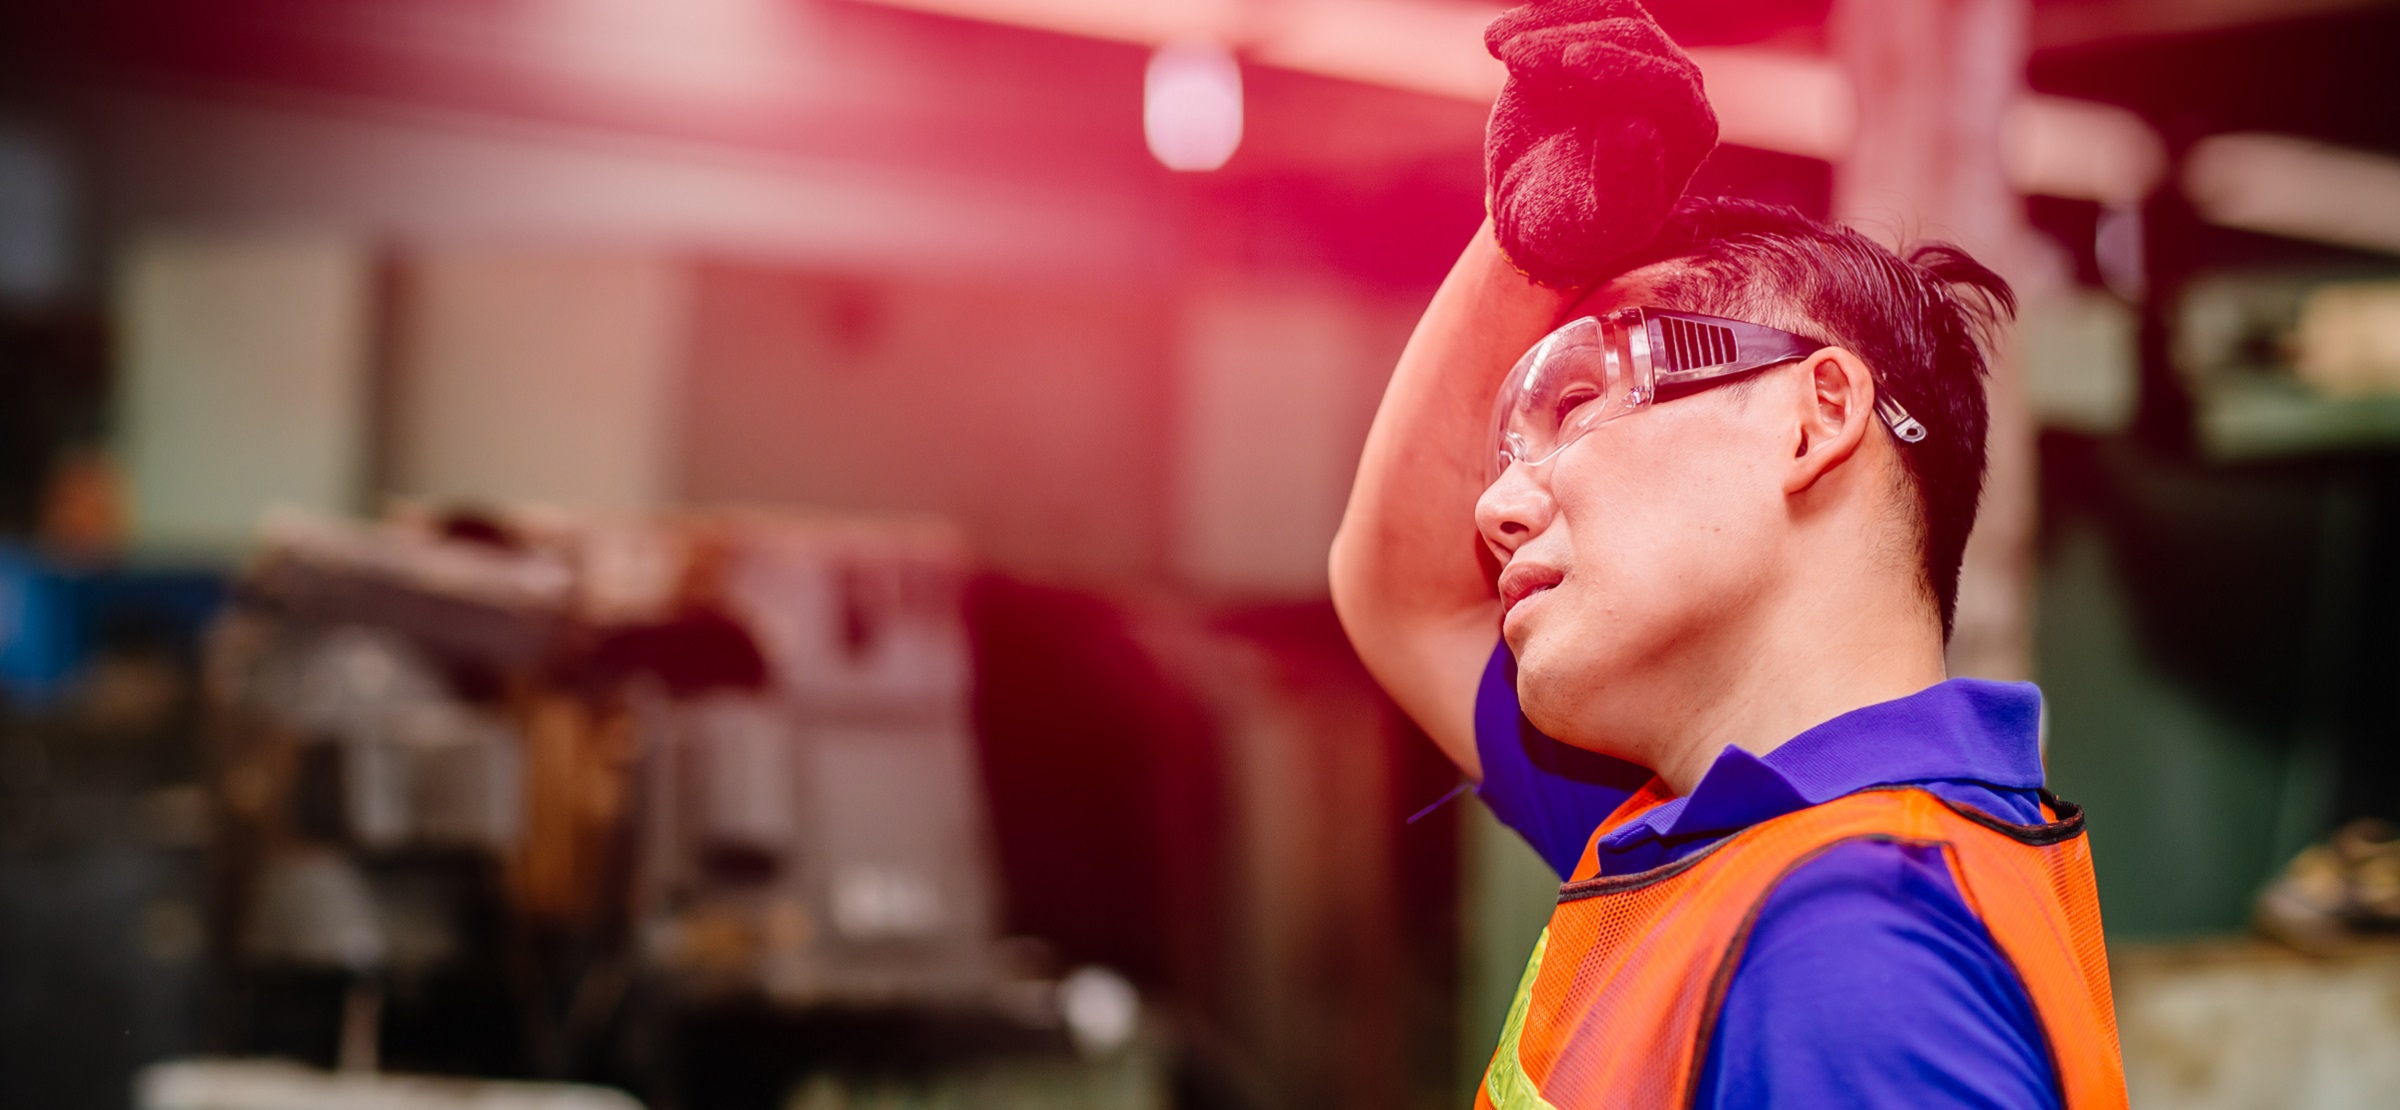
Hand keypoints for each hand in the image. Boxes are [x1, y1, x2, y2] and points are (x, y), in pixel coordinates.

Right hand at [1484, 0, 1718, 287]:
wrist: (1533, 209)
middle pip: (1632, 38)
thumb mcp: (1599, 226)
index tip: (1570, 61)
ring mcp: (1633, 55)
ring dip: (1547, 24)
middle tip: (1515, 63)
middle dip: (1569, 44)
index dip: (1622, 69)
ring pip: (1601, 11)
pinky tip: (1495, 40)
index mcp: (1690, 128)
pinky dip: (1535, 13)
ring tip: (1500, 50)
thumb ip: (1624, 186)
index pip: (1669, 84)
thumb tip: (1635, 125)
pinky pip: (1571, 7)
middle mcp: (1672, 82)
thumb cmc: (1574, 226)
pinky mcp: (1594, 36)